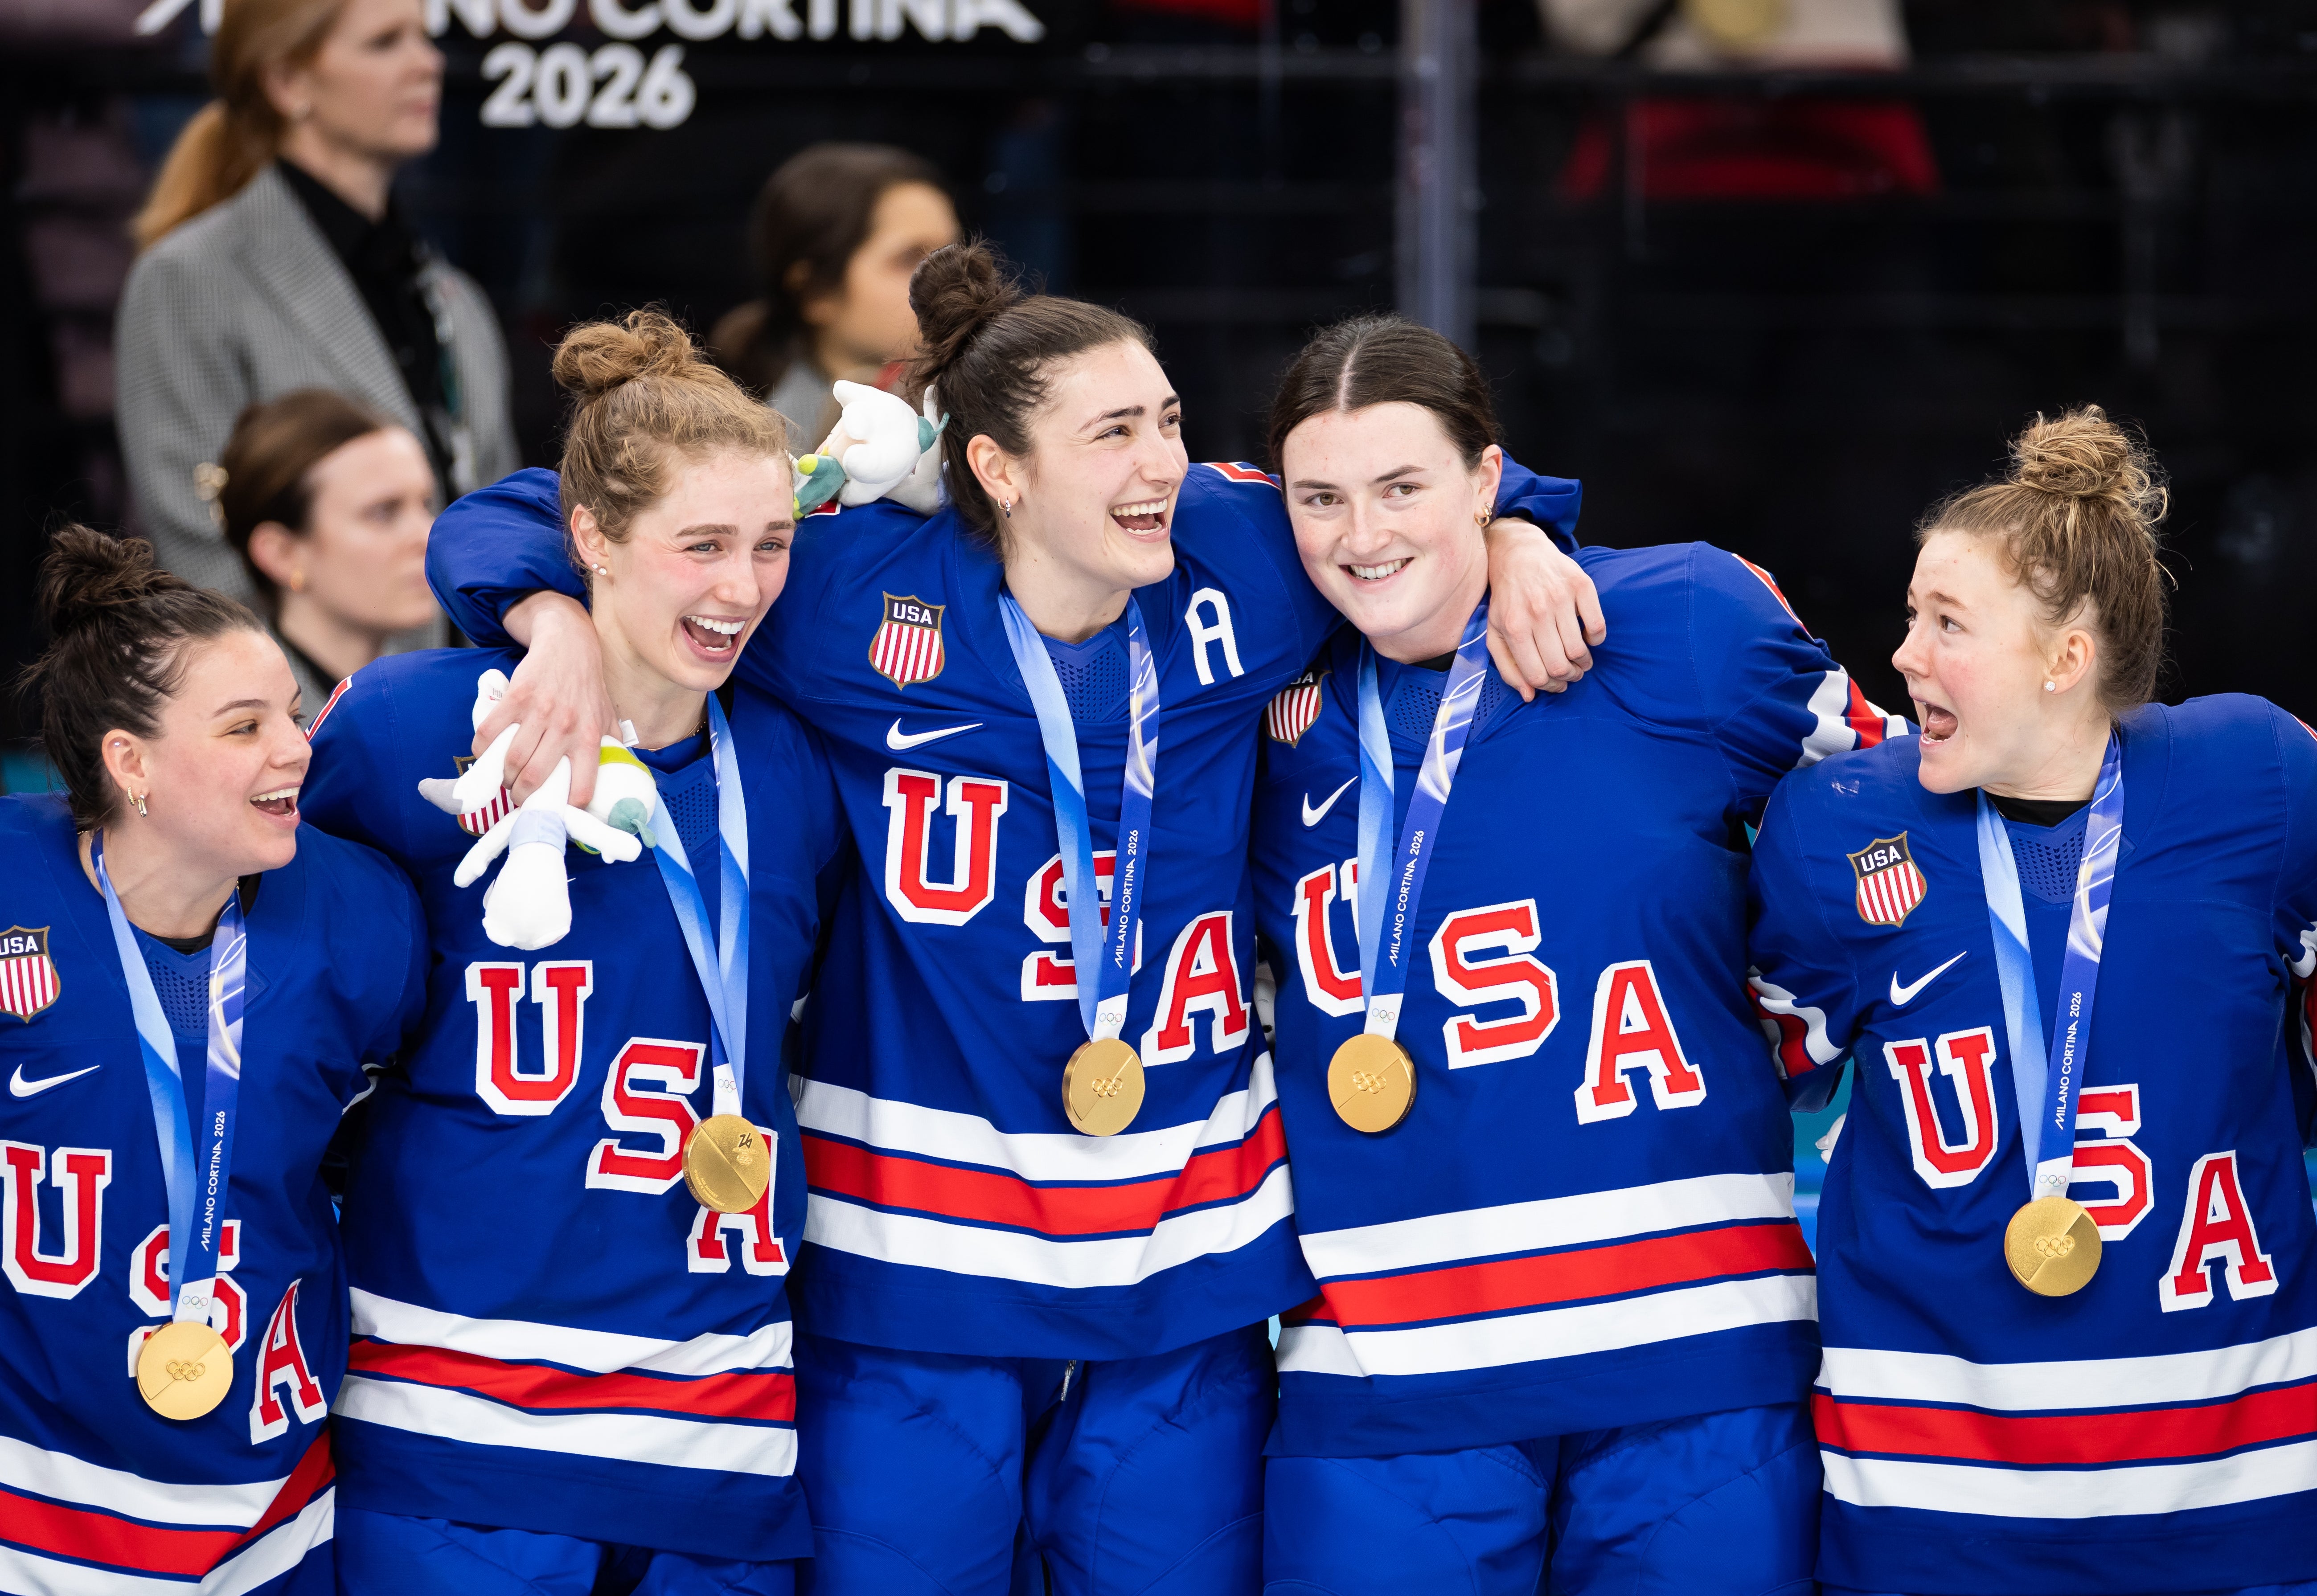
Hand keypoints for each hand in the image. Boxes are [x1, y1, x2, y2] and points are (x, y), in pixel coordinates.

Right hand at [476, 593, 615, 806]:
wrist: (569, 644)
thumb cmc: (588, 687)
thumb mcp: (608, 717)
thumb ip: (612, 747)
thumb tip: (619, 775)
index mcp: (591, 737)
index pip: (581, 786)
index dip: (566, 807)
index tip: (555, 812)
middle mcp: (566, 727)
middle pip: (535, 778)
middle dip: (522, 796)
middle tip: (519, 797)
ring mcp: (539, 712)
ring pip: (511, 760)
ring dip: (503, 777)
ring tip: (505, 779)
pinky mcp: (515, 698)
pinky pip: (489, 734)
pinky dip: (482, 751)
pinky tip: (486, 755)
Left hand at [1481, 518, 1606, 701]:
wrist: (1518, 553)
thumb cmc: (1507, 598)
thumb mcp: (1496, 631)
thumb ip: (1508, 666)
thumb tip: (1529, 695)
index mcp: (1513, 627)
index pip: (1537, 675)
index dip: (1551, 687)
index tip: (1557, 684)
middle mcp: (1536, 613)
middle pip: (1560, 666)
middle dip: (1569, 677)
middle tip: (1571, 673)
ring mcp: (1559, 598)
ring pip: (1579, 649)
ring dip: (1584, 662)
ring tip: (1580, 658)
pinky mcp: (1580, 585)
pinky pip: (1597, 625)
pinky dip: (1597, 638)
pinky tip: (1588, 636)